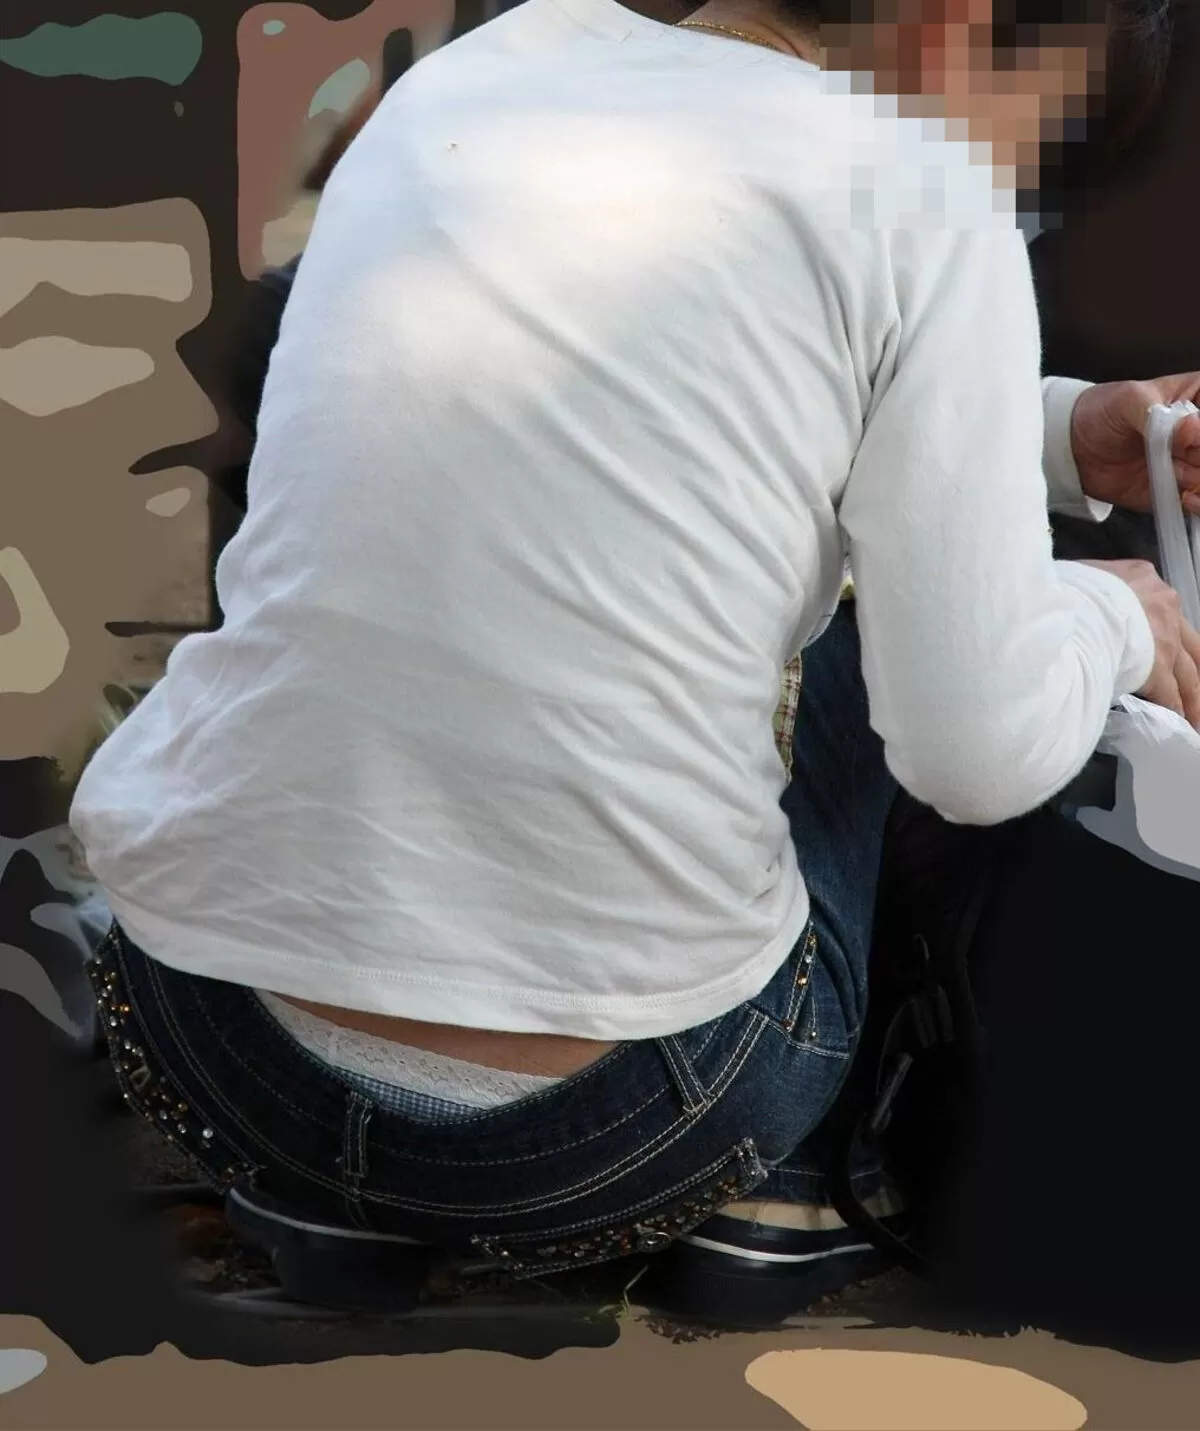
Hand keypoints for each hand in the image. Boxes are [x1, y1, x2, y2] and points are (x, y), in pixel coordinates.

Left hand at [1070, 374, 1199, 514]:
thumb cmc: (1103, 412)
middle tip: (1180, 454)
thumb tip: (1192, 428)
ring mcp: (1194, 463)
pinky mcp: (1182, 491)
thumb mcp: (1129, 401)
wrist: (1074, 448)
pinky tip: (1186, 499)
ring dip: (1199, 480)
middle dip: (1199, 455)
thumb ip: (1160, 416)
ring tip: (1178, 475)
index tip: (1188, 434)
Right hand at [1080, 558, 1199, 729]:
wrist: (1078, 607)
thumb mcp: (1085, 576)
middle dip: (1193, 665)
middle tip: (1196, 684)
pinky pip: (1170, 694)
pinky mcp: (1158, 670)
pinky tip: (1176, 720)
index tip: (1162, 640)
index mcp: (1143, 579)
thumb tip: (1083, 606)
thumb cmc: (1071, 587)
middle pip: (1188, 642)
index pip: (1161, 605)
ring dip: (1191, 695)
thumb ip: (1094, 591)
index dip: (1163, 626)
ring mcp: (1165, 640)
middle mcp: (1164, 607)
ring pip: (1187, 672)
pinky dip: (1174, 708)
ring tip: (1194, 713)